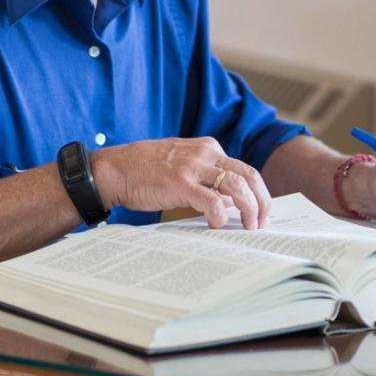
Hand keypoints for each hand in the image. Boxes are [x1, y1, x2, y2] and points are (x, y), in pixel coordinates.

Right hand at [91, 137, 271, 229]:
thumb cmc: (144, 171)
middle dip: (262, 202)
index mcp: (207, 148)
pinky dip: (221, 215)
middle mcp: (204, 154)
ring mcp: (192, 167)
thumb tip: (230, 200)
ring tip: (249, 227)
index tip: (260, 212)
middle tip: (262, 223)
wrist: (113, 169)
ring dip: (250, 210)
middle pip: (249, 175)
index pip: (244, 169)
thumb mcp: (181, 165)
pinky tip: (217, 224)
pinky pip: (212, 201)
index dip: (258, 193)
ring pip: (237, 186)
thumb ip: (206, 177)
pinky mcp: (180, 183)